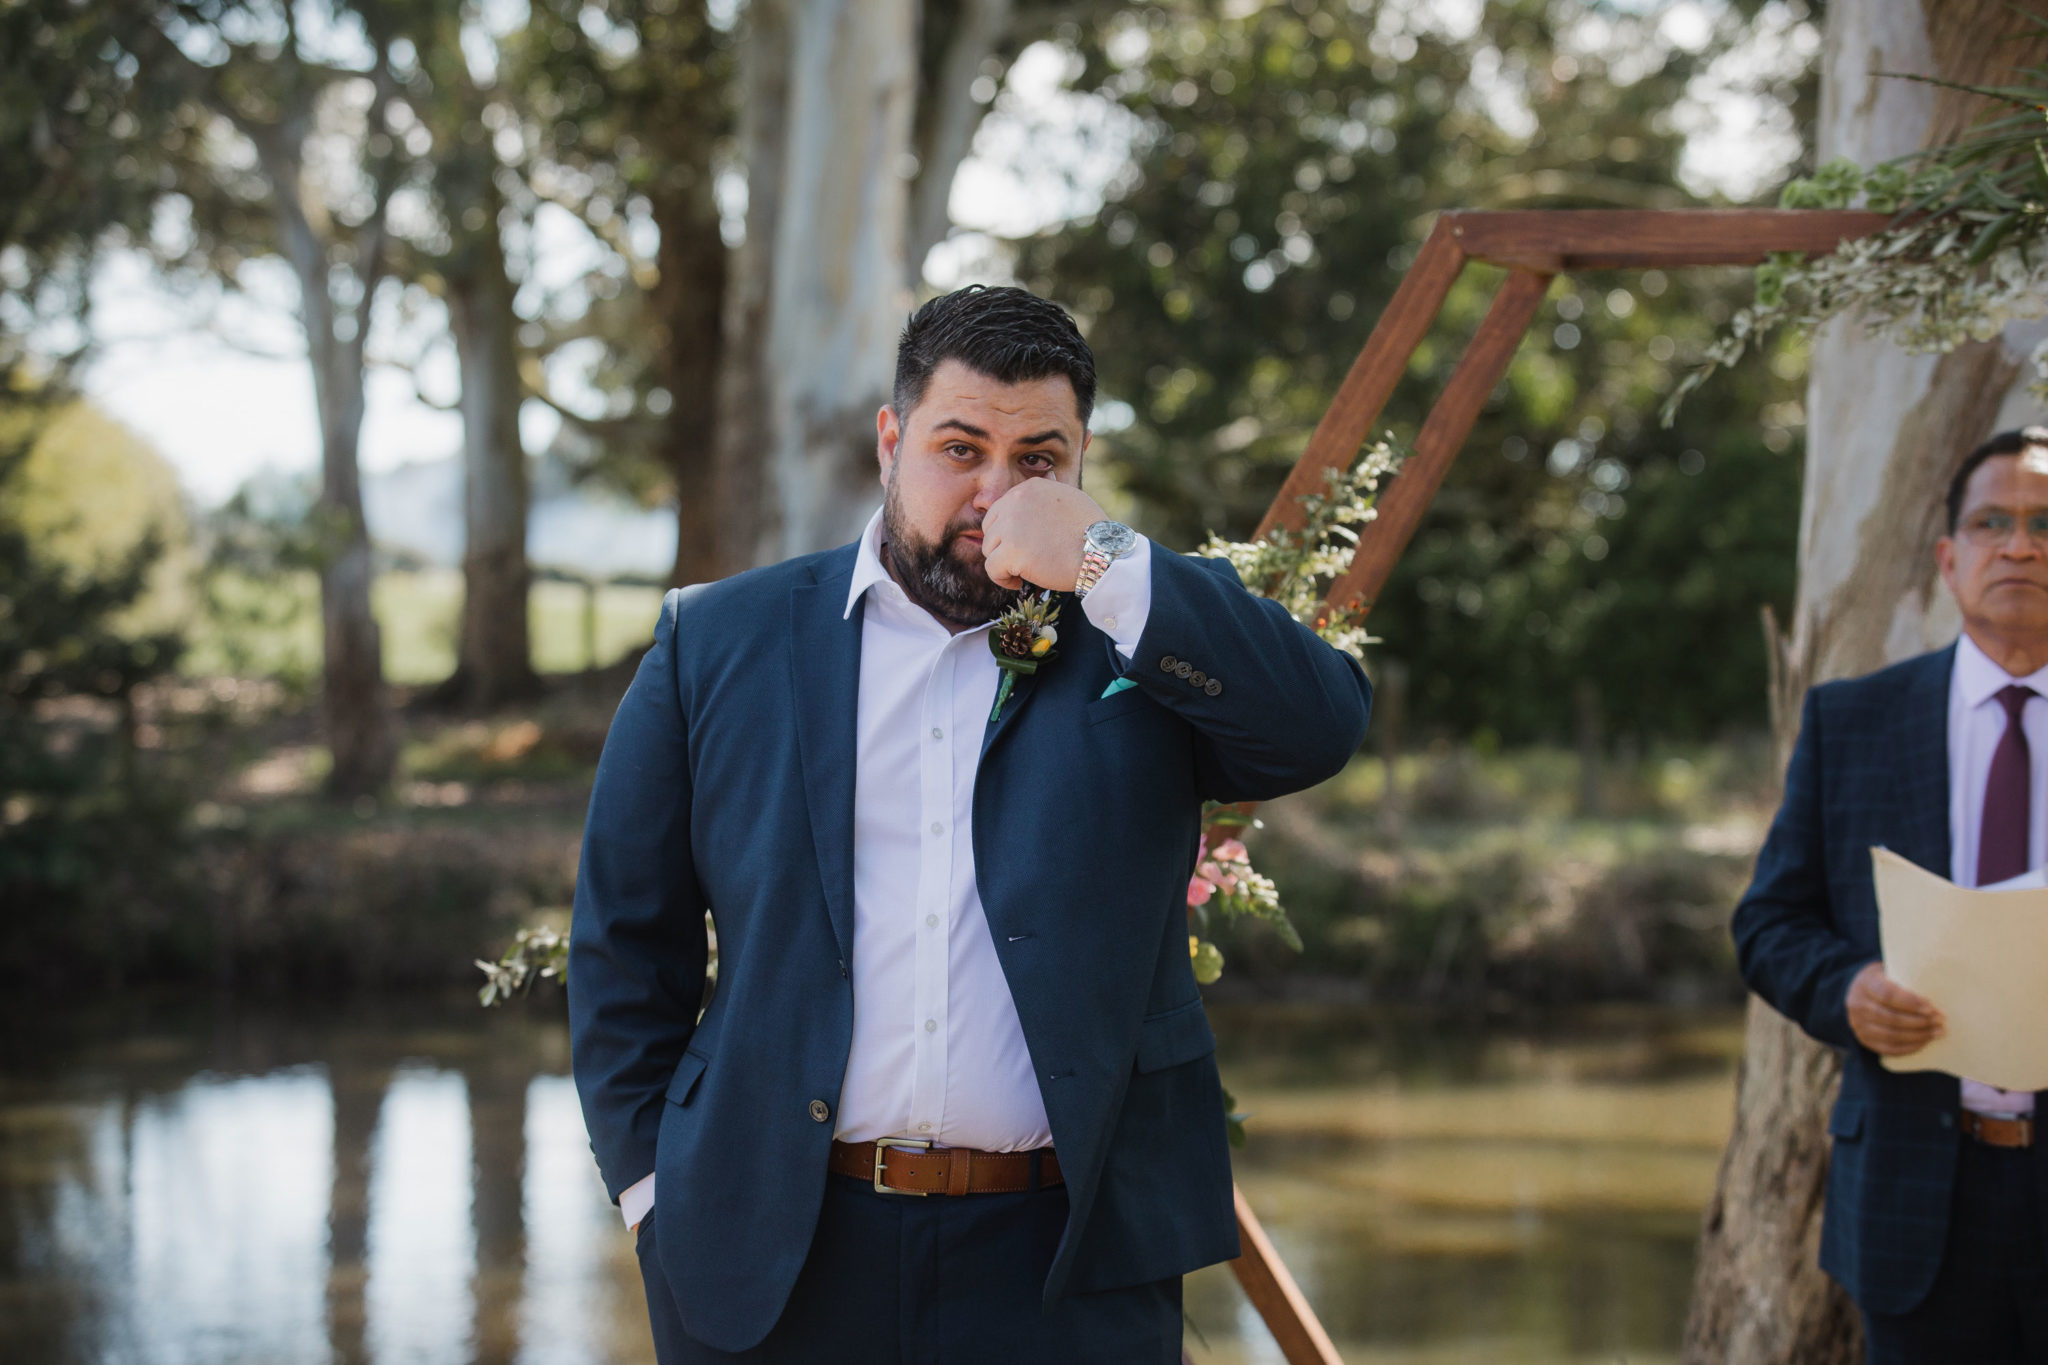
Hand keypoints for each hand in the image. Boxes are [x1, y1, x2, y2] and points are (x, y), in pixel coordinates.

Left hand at [981, 479, 1105, 592]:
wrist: (1100, 553)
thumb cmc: (1091, 530)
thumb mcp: (1071, 497)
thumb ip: (1052, 489)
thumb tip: (1049, 476)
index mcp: (1028, 488)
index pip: (999, 511)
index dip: (1008, 533)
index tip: (1025, 545)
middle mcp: (1016, 501)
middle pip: (991, 530)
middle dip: (1003, 547)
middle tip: (1022, 559)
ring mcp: (1011, 526)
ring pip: (989, 550)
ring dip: (1003, 563)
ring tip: (1024, 571)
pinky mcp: (1011, 551)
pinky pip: (992, 569)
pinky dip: (1003, 579)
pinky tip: (1019, 581)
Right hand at [1846, 960, 1944, 1055]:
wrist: (1861, 991)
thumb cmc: (1887, 979)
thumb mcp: (1892, 970)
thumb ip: (1909, 978)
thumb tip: (1939, 988)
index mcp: (1866, 983)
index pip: (1887, 994)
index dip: (1910, 1002)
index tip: (1931, 1007)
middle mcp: (1858, 1004)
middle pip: (1891, 1018)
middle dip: (1919, 1021)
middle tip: (1940, 1020)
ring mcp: (1859, 1024)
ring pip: (1891, 1035)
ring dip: (1918, 1035)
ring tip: (1937, 1031)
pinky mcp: (1865, 1039)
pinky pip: (1889, 1048)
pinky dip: (1909, 1047)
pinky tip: (1925, 1041)